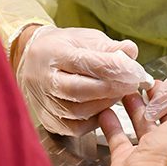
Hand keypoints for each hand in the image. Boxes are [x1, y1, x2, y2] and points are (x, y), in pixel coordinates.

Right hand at [16, 25, 152, 136]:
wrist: (31, 60)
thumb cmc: (62, 47)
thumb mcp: (84, 38)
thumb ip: (108, 47)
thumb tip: (131, 53)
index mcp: (53, 52)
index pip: (85, 62)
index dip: (114, 68)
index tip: (135, 71)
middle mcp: (44, 79)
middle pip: (79, 89)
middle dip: (111, 88)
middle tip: (132, 84)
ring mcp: (44, 102)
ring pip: (78, 111)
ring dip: (105, 104)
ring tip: (119, 93)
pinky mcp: (48, 120)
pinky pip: (74, 127)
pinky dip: (93, 120)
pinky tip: (104, 107)